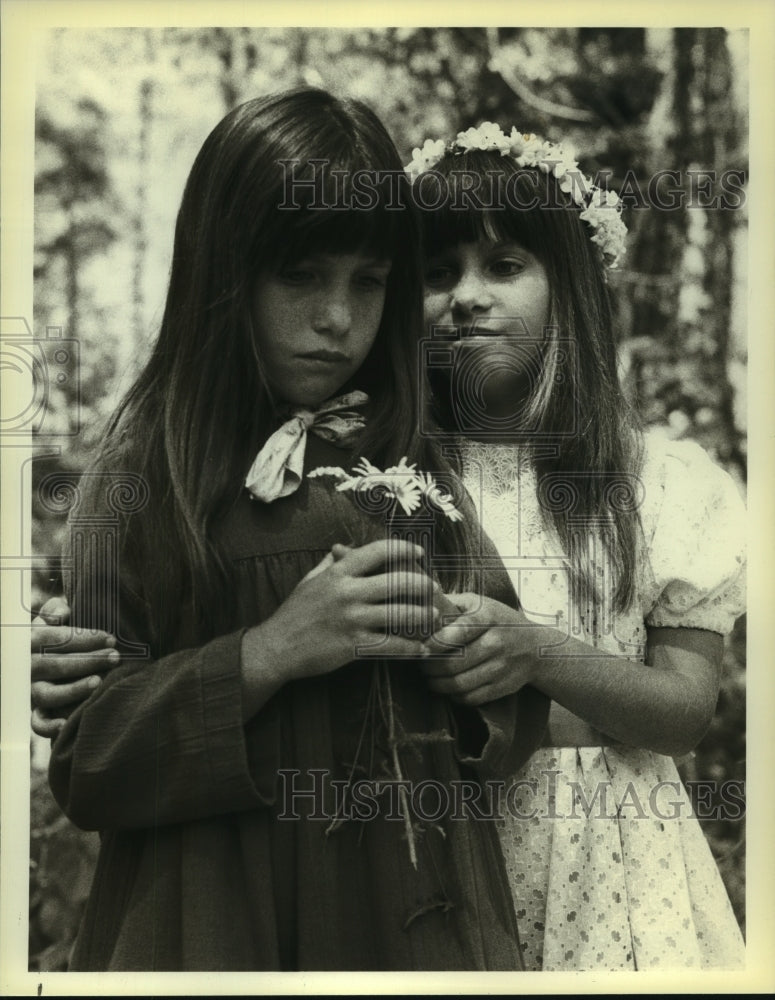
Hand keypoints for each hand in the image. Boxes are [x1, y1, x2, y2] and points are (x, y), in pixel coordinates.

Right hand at [31, 596, 119, 737]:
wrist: (44, 657)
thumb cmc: (54, 635)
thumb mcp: (50, 618)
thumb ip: (54, 609)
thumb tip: (62, 613)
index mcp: (31, 641)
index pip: (56, 639)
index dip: (84, 638)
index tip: (110, 638)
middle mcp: (27, 668)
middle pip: (54, 665)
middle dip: (87, 661)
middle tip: (115, 656)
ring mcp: (30, 690)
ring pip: (46, 695)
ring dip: (73, 689)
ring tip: (99, 682)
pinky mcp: (36, 711)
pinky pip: (37, 723)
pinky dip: (50, 726)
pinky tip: (68, 724)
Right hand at [240, 540, 439, 713]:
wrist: (275, 647)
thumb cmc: (294, 613)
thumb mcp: (310, 580)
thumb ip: (330, 563)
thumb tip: (344, 548)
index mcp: (337, 572)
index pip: (378, 551)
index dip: (403, 548)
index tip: (419, 551)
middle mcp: (347, 591)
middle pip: (397, 581)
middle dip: (422, 584)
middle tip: (434, 588)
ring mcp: (351, 619)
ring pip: (400, 613)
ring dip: (422, 615)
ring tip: (433, 617)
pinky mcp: (352, 645)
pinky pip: (390, 645)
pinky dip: (410, 649)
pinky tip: (422, 649)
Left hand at [421, 593, 545, 705]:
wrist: (536, 648)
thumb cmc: (499, 621)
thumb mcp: (481, 603)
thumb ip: (452, 603)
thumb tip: (422, 603)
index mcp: (488, 617)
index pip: (457, 632)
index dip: (434, 643)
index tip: (421, 647)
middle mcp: (496, 643)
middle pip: (453, 663)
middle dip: (429, 667)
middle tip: (420, 664)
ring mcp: (500, 667)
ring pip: (458, 684)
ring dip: (436, 684)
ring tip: (429, 677)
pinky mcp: (502, 687)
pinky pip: (470, 698)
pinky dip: (453, 696)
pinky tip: (447, 687)